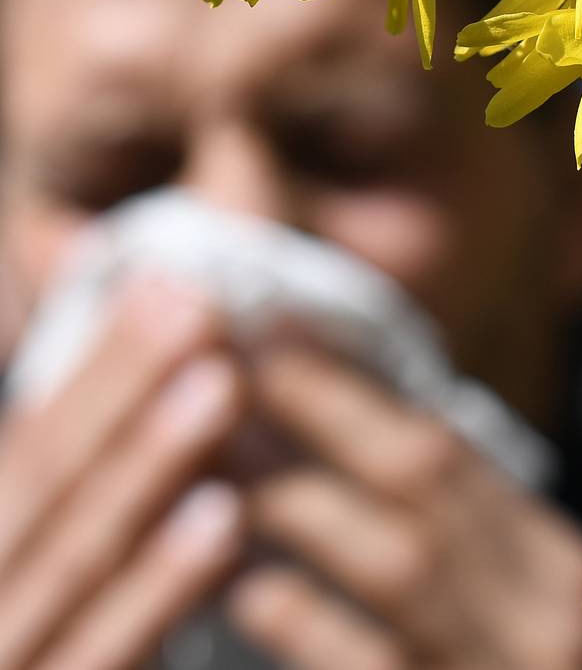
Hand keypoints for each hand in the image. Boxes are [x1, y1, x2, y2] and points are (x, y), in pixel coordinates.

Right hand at [0, 280, 244, 669]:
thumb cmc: (31, 621)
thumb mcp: (36, 534)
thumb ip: (76, 445)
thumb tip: (91, 303)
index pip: (31, 441)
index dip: (99, 363)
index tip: (168, 285)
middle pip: (45, 477)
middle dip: (121, 385)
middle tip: (199, 305)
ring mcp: (9, 654)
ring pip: (75, 554)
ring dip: (149, 464)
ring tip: (221, 384)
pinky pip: (104, 655)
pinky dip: (160, 587)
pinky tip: (223, 516)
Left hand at [228, 348, 581, 669]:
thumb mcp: (523, 601)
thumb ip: (460, 533)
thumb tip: (351, 439)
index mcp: (561, 561)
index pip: (446, 446)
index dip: (352, 387)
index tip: (279, 336)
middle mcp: (550, 609)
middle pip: (420, 482)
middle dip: (318, 414)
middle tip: (231, 367)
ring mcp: (510, 667)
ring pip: (396, 565)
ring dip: (296, 505)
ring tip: (218, 458)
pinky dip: (311, 629)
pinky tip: (252, 593)